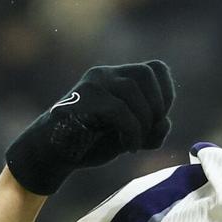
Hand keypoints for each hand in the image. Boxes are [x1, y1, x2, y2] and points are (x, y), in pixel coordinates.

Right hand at [6, 61, 174, 194]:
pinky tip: (129, 147)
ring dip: (144, 121)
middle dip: (157, 105)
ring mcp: (92, 85)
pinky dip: (132, 131)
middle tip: (150, 131)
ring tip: (136, 142)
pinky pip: (118, 110)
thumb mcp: (132, 136)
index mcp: (118, 77)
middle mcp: (105, 75)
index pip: (156, 68)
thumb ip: (153, 130)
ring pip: (132, 90)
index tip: (160, 118)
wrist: (54, 153)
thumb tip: (164, 122)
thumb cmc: (93, 142)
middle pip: (145, 73)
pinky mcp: (82, 100)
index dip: (166, 92)